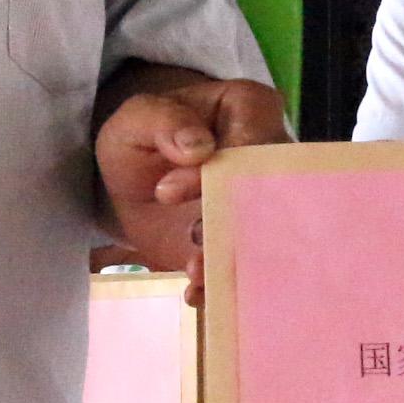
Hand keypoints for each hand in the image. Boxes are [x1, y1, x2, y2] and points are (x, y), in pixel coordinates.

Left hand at [97, 68, 287, 274]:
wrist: (133, 180)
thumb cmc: (142, 136)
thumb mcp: (137, 119)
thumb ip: (164, 122)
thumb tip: (200, 147)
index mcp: (250, 110)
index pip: (253, 139)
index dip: (221, 168)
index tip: (166, 191)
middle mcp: (270, 156)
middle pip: (271, 189)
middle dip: (234, 220)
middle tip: (192, 237)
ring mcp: (263, 202)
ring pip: (265, 231)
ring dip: (234, 255)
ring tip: (194, 271)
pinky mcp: (245, 241)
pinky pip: (247, 263)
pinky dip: (224, 281)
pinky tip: (196, 292)